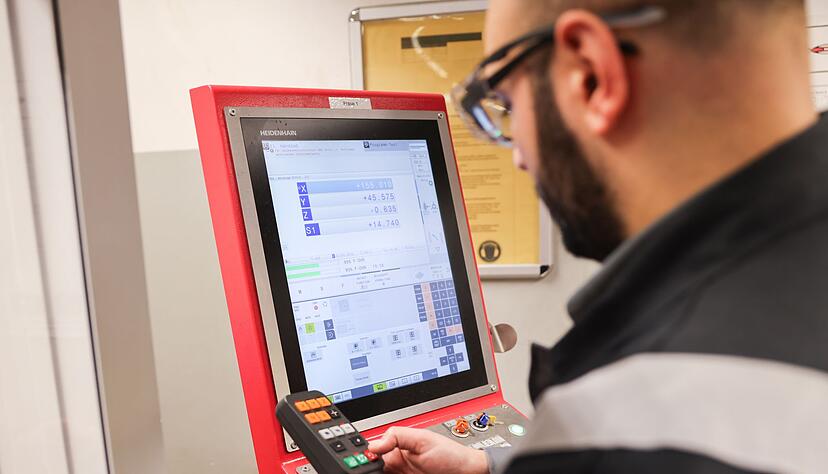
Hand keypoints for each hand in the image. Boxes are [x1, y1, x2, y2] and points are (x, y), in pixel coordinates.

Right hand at [368, 426, 488, 473]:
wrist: (468, 473)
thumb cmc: (451, 455)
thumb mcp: (423, 439)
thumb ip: (397, 436)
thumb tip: (374, 444)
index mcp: (398, 446)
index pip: (373, 450)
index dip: (365, 456)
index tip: (358, 462)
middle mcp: (397, 463)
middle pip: (373, 467)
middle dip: (367, 469)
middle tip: (363, 472)